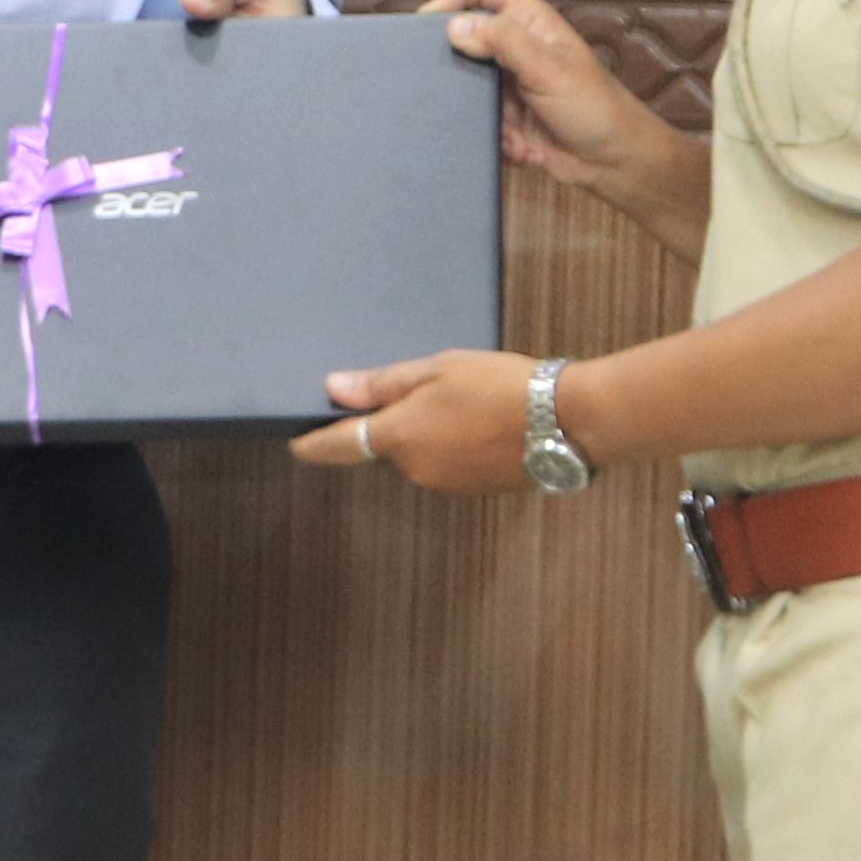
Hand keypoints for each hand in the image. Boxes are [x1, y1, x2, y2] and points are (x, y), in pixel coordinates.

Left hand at [291, 348, 536, 493]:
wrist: (565, 420)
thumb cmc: (498, 384)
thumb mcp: (438, 369)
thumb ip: (382, 384)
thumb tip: (334, 390)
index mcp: (400, 436)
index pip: (340, 446)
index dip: (314, 444)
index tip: (295, 444)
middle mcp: (416, 469)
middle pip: (387, 446)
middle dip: (394, 423)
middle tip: (422, 386)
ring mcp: (446, 485)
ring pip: (419, 455)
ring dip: (427, 433)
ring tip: (464, 399)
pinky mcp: (474, 490)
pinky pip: (447, 465)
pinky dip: (452, 446)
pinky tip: (480, 421)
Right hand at [430, 0, 664, 191]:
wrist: (614, 162)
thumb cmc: (593, 106)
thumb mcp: (549, 68)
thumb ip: (503, 41)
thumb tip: (453, 26)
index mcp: (527, 19)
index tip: (438, 26)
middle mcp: (512, 44)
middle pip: (462, 27)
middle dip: (449, 54)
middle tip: (441, 77)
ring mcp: (505, 81)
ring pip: (461, 76)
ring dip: (467, 100)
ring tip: (482, 115)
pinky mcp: (502, 116)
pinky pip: (474, 115)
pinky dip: (486, 130)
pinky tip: (509, 141)